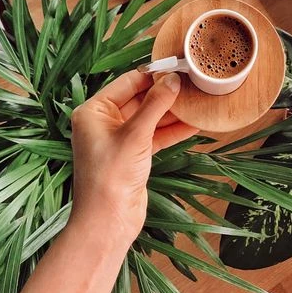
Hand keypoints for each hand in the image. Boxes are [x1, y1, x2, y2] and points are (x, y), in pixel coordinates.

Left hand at [69, 70, 197, 242]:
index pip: (127, 83)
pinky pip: (155, 136)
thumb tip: (173, 81)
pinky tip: (194, 123)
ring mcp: (120, 140)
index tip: (177, 68)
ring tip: (197, 100)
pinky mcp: (134, 156)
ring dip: (173, 112)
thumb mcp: (135, 135)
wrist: (107, 224)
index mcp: (94, 112)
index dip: (153, 75)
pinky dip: (172, 131)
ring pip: (150, 118)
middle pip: (140, 99)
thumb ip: (155, 105)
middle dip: (166, 93)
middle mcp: (104, 122)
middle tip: (192, 83)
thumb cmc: (110, 178)